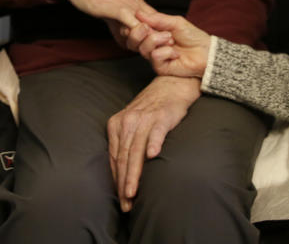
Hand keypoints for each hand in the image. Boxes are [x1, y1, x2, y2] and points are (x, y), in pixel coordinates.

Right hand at [42, 0, 155, 47]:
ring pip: (147, 24)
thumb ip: (121, 25)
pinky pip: (133, 23)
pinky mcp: (118, 8)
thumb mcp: (111, 11)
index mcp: (136, 2)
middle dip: (161, 37)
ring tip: (154, 51)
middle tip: (166, 51)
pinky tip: (138, 44)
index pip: (155, 18)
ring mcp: (128, 4)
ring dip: (151, 38)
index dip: (160, 33)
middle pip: (156, 21)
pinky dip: (138, 34)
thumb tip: (128, 40)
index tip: (164, 46)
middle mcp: (136, 2)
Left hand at [107, 76, 200, 211]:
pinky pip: (157, 132)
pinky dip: (154, 143)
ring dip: (134, 173)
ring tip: (133, 192)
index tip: (121, 200)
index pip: (116, 158)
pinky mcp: (162, 116)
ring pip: (136, 150)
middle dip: (124, 183)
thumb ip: (127, 145)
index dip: (117, 180)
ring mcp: (145, 118)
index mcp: (117, 124)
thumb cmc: (153, 109)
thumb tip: (122, 175)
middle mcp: (128, 121)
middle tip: (126, 204)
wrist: (173, 84)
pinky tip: (153, 156)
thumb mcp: (134, 124)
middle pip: (124, 157)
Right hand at [127, 11, 211, 77]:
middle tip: (148, 28)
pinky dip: (166, 52)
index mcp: (153, 33)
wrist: (206, 53)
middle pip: (133, 41)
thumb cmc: (193, 36)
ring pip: (143, 48)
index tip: (139, 21)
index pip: (135, 30)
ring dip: (156, 40)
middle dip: (139, 32)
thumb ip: (157, 19)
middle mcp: (152, 45)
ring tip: (170, 39)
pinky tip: (175, 53)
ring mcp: (155, 57)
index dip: (134, 26)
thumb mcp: (175, 22)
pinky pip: (155, 57)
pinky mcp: (160, 68)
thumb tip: (139, 13)